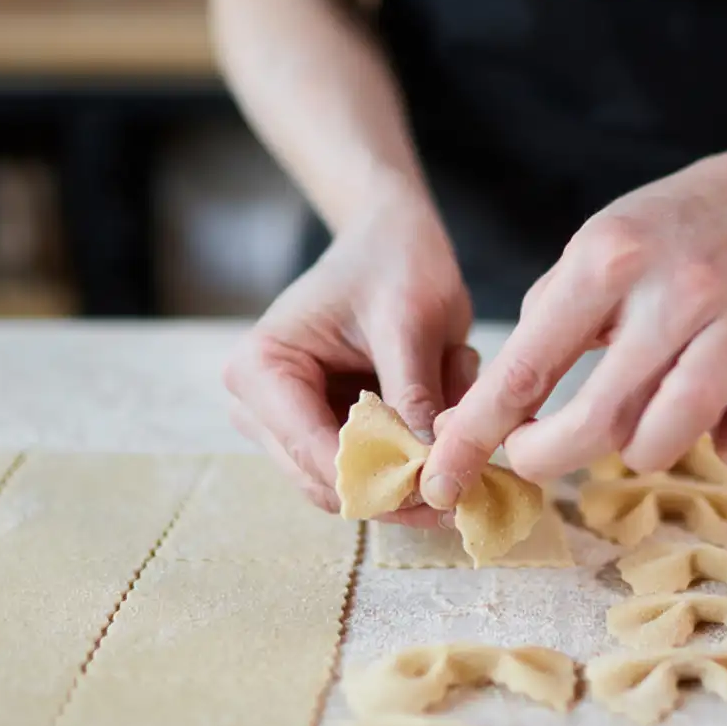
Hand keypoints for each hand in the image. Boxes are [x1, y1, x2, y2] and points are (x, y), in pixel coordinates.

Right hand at [224, 192, 477, 526]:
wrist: (392, 239)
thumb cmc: (394, 263)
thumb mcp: (410, 322)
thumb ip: (413, 393)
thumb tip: (428, 468)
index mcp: (260, 369)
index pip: (312, 452)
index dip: (378, 480)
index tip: (442, 485)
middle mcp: (258, 406)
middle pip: (327, 483)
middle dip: (400, 485)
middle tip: (468, 479)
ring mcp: (287, 424)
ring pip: (354, 486)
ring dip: (414, 465)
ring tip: (456, 402)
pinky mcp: (321, 432)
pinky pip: (373, 469)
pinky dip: (416, 450)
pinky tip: (446, 399)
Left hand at [421, 148, 726, 505]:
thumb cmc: (647, 244)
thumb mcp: (579, 263)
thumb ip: (532, 341)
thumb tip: (467, 430)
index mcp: (609, 260)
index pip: (529, 367)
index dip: (481, 432)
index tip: (447, 471)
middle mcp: (679, 288)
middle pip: (603, 418)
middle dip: (550, 458)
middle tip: (534, 458)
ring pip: (679, 431)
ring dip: (641, 453)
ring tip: (630, 432)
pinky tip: (715, 431)